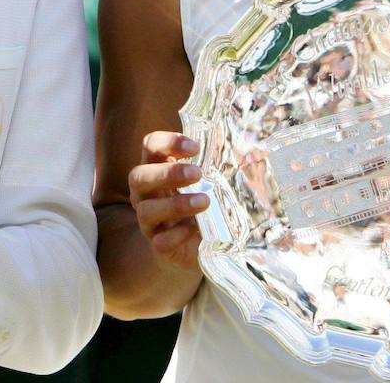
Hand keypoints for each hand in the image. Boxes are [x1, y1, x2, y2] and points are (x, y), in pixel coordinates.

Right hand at [129, 131, 207, 272]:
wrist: (191, 248)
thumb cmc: (198, 204)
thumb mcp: (204, 182)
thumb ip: (215, 167)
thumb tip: (250, 155)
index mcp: (155, 169)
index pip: (150, 146)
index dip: (168, 142)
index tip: (195, 147)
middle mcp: (144, 193)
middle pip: (139, 176)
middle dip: (167, 173)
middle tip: (197, 173)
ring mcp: (148, 221)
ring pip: (147, 210)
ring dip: (175, 204)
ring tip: (204, 201)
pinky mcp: (158, 246)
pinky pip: (160, 241)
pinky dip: (177, 235)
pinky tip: (194, 229)